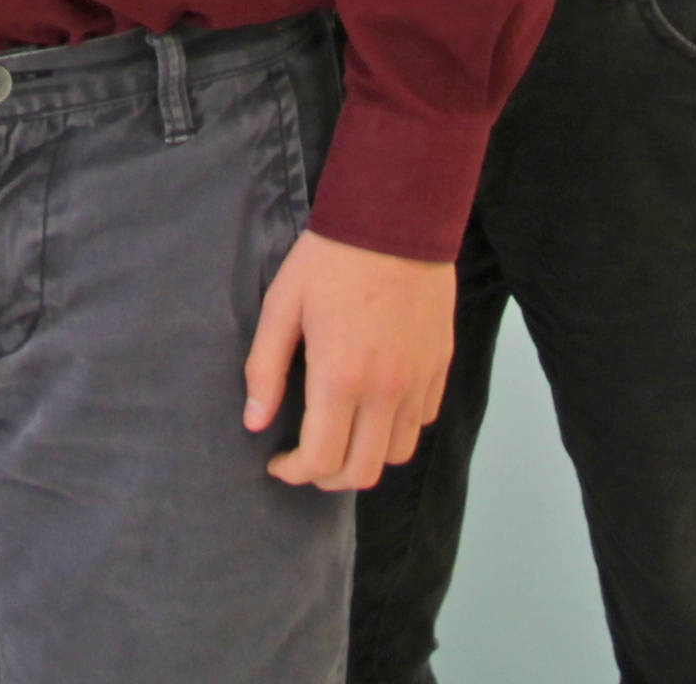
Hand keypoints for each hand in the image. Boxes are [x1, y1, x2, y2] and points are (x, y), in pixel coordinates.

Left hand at [244, 232, 452, 490]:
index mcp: (341, 377)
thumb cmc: (331, 258)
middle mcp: (386, 390)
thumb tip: (255, 423)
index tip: (278, 462)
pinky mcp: (440, 365)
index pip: (322, 461)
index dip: (295, 473)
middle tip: (306, 459)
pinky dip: (397, 428)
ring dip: (366, 457)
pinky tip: (374, 406)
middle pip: (363, 472)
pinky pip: (422, 420)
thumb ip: (266, 369)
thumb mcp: (282, 306)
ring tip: (342, 435)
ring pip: (398, 454)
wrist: (395, 218)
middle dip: (328, 478)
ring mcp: (419, 380)